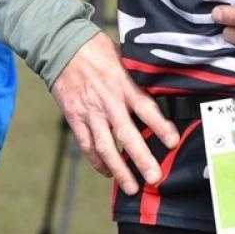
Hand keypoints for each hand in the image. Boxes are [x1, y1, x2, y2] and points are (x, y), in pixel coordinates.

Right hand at [50, 33, 179, 194]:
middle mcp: (107, 101)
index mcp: (123, 84)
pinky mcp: (74, 117)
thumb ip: (137, 77)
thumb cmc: (96, 48)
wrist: (61, 45)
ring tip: (131, 187)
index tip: (173, 142)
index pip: (146, 108)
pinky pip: (86, 144)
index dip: (160, 126)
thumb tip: (159, 88)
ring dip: (119, 169)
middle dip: (141, 159)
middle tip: (154, 178)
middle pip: (127, 135)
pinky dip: (97, 161)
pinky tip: (108, 172)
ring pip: (105, 146)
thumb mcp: (122, 57)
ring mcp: (89, 111)